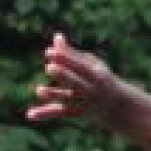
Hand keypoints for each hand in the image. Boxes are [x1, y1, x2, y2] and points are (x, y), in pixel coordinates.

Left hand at [28, 33, 143, 132]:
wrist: (120, 107)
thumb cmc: (102, 79)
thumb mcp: (92, 64)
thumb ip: (72, 53)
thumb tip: (57, 37)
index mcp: (97, 75)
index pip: (80, 66)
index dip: (65, 58)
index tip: (49, 51)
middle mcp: (92, 89)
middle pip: (77, 82)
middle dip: (65, 75)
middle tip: (49, 68)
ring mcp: (85, 103)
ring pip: (68, 99)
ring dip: (55, 95)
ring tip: (39, 91)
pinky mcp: (77, 113)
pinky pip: (60, 113)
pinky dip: (45, 114)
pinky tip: (30, 114)